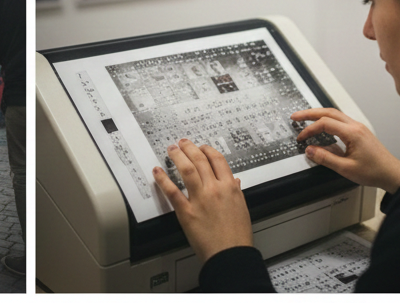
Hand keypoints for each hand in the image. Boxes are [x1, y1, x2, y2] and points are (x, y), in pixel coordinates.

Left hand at [153, 139, 253, 266]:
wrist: (231, 256)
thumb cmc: (237, 236)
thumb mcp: (242, 209)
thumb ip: (236, 192)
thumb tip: (235, 181)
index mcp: (230, 187)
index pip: (217, 159)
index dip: (207, 150)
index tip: (201, 147)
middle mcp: (215, 189)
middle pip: (200, 160)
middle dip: (190, 148)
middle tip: (182, 143)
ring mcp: (200, 199)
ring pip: (187, 170)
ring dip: (177, 156)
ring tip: (171, 150)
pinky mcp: (187, 212)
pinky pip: (173, 191)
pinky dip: (163, 179)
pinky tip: (158, 172)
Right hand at [292, 108, 399, 192]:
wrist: (392, 174)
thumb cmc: (374, 172)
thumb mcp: (347, 169)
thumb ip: (326, 158)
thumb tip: (310, 150)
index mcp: (352, 133)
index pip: (325, 123)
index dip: (310, 129)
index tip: (302, 138)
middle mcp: (355, 126)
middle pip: (328, 112)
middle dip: (309, 113)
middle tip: (295, 116)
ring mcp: (358, 127)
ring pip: (334, 113)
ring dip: (318, 114)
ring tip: (305, 118)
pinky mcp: (359, 131)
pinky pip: (340, 119)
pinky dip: (327, 119)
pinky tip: (322, 125)